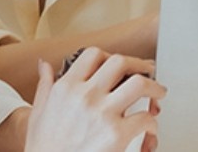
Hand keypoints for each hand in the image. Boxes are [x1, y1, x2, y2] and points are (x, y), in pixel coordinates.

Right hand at [26, 47, 166, 151]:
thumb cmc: (44, 148)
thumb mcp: (38, 114)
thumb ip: (44, 86)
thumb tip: (44, 65)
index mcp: (65, 88)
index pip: (93, 54)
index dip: (111, 56)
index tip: (120, 65)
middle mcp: (84, 96)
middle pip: (120, 62)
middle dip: (139, 65)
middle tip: (148, 71)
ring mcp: (102, 114)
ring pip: (139, 84)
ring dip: (154, 87)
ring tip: (158, 93)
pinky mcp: (116, 135)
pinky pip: (145, 119)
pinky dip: (152, 123)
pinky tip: (149, 129)